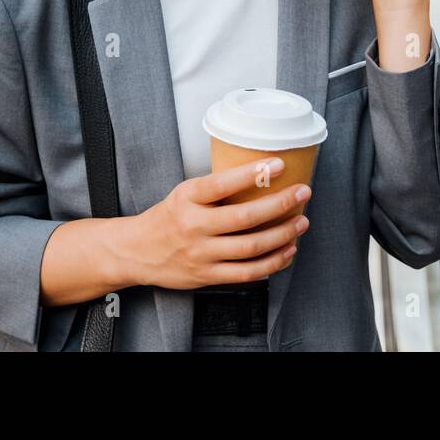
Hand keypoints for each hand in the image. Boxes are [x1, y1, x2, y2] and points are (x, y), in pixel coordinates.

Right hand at [126, 158, 311, 289]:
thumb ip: (216, 190)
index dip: (252, 173)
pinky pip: (247, 273)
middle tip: (302, 192)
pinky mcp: (207, 275)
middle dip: (280, 204)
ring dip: (282, 235)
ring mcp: (201, 254)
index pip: (222, 183)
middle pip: (244, 217)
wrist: (136, 251)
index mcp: (187, 198)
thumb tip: (261, 176)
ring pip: (250, 247)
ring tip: (301, 222)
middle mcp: (193, 226)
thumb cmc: (168, 217)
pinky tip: (287, 251)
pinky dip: (272, 262)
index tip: (279, 163)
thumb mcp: (185, 193)